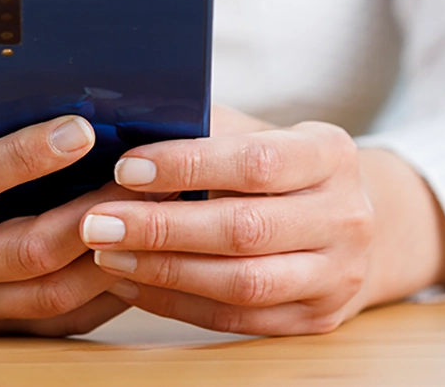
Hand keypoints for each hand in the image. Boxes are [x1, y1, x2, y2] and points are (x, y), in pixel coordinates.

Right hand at [0, 96, 140, 334]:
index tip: (81, 129)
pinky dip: (106, 291)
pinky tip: (140, 252)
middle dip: (93, 213)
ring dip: (111, 255)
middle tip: (145, 178)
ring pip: (53, 293)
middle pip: (27, 250)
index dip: (26, 157)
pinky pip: (61, 320)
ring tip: (155, 211)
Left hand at [79, 111, 444, 335]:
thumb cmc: (279, 167)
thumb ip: (202, 129)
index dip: (186, 166)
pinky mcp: (316, 319)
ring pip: (242, 284)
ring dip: (163, 272)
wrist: (346, 221)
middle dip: (162, 228)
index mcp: (329, 154)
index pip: (255, 161)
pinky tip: (131, 285)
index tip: (125, 168)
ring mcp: (337, 275)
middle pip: (245, 230)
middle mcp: (345, 216)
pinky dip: (176, 303)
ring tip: (107, 256)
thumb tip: (122, 126)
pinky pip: (237, 319)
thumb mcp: (256, 132)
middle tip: (98, 222)